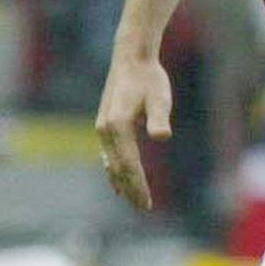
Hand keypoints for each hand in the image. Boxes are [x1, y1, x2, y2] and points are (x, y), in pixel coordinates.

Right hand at [95, 54, 172, 210]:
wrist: (131, 57)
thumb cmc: (149, 77)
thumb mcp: (160, 96)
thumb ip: (159, 118)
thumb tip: (162, 136)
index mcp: (118, 125)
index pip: (129, 165)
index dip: (138, 186)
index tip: (147, 204)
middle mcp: (105, 129)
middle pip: (118, 168)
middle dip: (130, 189)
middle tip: (144, 208)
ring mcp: (102, 127)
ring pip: (110, 163)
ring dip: (121, 183)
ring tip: (133, 200)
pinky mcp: (105, 125)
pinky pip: (108, 155)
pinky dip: (113, 170)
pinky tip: (118, 182)